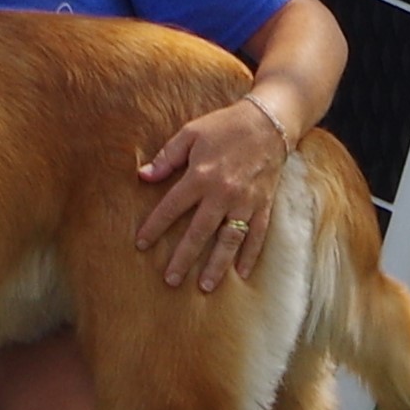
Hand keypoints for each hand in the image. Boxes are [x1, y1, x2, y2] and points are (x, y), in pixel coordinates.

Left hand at [131, 95, 292, 292]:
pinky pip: (256, 235)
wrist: (268, 122)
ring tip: (205, 286)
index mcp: (201, 176)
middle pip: (199, 233)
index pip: (172, 207)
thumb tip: (142, 176)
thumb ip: (167, 157)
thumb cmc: (225, 126)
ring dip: (217, 265)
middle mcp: (222, 194)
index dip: (155, 226)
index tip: (141, 244)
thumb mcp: (190, 132)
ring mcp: (245, 203)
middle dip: (183, 258)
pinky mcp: (263, 205)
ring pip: (229, 241)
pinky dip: (250, 256)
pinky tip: (241, 274)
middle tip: (170, 280)